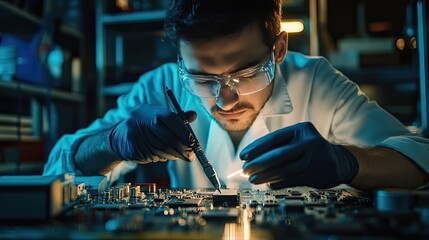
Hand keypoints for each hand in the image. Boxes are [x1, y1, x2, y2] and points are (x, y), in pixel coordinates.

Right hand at [109, 104, 196, 162]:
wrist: (118, 138)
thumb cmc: (144, 126)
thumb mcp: (158, 117)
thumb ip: (176, 118)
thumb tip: (193, 115)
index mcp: (150, 110)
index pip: (170, 118)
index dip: (184, 131)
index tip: (193, 142)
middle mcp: (141, 120)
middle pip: (167, 136)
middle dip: (182, 148)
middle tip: (191, 155)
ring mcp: (135, 134)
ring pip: (162, 148)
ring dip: (174, 155)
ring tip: (181, 156)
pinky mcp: (133, 147)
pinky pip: (154, 155)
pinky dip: (164, 157)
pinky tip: (166, 156)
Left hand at [240, 122, 358, 188]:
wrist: (339, 161)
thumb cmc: (311, 148)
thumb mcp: (299, 138)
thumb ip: (280, 145)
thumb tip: (252, 158)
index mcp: (301, 130)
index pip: (274, 138)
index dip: (256, 147)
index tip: (243, 155)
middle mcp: (309, 143)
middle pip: (278, 155)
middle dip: (259, 163)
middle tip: (245, 169)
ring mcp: (313, 160)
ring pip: (284, 170)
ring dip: (266, 176)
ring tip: (253, 179)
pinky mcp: (315, 175)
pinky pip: (291, 180)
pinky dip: (277, 182)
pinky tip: (268, 183)